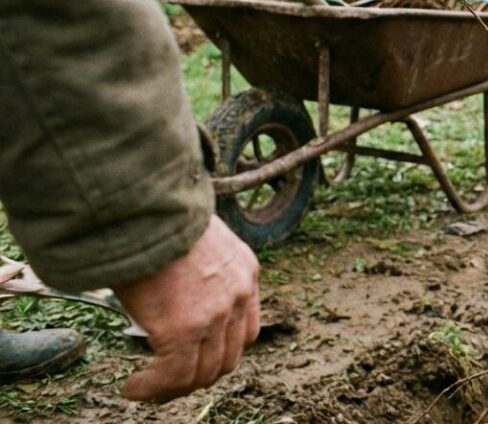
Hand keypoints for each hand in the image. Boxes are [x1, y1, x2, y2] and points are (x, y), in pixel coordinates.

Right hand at [111, 215, 259, 401]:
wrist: (143, 208)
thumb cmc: (156, 217)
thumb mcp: (193, 238)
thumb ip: (195, 268)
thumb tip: (170, 288)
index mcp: (244, 270)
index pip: (245, 327)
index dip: (221, 349)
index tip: (196, 357)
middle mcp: (238, 294)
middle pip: (229, 356)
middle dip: (200, 374)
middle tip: (170, 382)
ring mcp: (215, 314)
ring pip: (203, 372)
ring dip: (174, 387)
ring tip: (147, 388)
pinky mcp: (185, 330)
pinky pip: (173, 375)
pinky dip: (152, 389)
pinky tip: (132, 388)